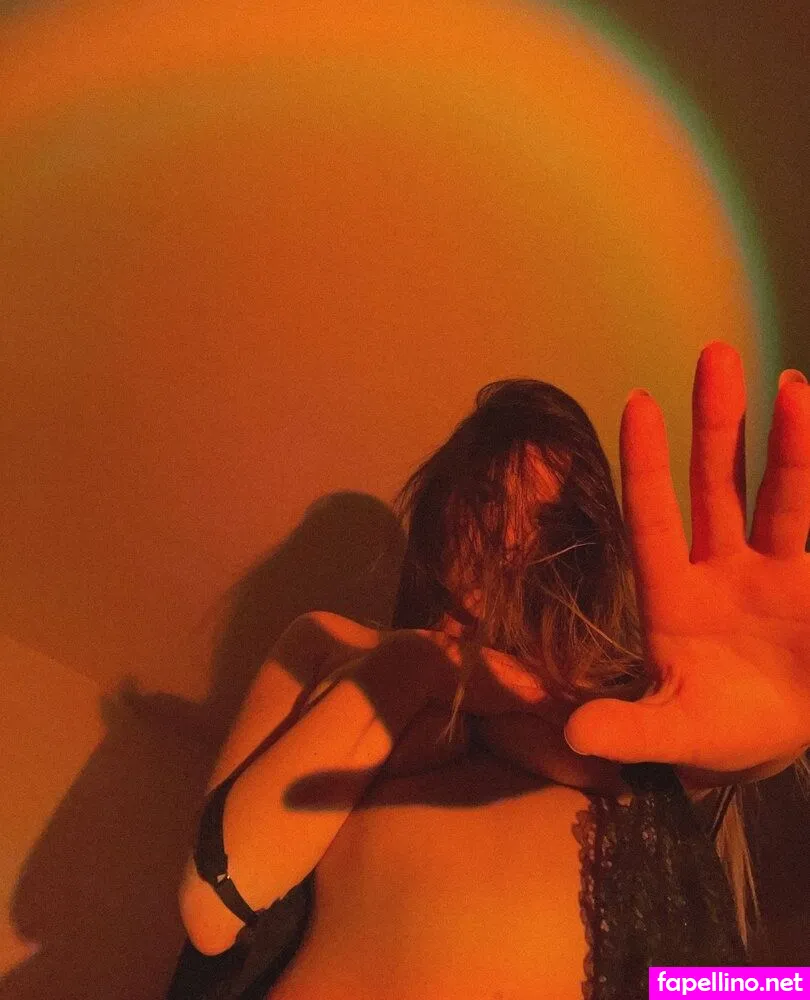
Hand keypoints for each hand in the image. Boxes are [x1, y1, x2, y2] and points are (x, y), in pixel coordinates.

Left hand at [564, 341, 809, 771]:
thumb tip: (573, 737)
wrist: (769, 742)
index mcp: (672, 594)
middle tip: (713, 354)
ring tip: (792, 384)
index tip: (638, 401)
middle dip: (718, 425)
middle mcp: (721, 569)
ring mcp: (775, 572)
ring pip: (782, 496)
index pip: (654, 517)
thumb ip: (628, 732)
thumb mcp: (671, 734)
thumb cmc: (712, 731)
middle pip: (719, 485)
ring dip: (790, 444)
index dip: (646, 464)